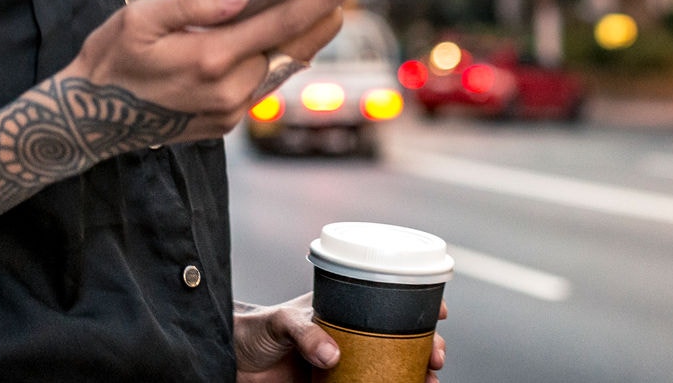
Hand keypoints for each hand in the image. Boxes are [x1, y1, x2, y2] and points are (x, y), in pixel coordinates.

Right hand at [63, 0, 365, 145]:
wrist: (85, 120)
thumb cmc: (111, 59)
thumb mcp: (141, 18)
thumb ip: (195, 3)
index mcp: (210, 60)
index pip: (281, 21)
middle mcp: (227, 92)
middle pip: (292, 47)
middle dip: (324, 15)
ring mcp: (227, 113)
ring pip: (281, 69)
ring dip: (305, 39)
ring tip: (327, 6)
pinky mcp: (222, 125)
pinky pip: (262, 87)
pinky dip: (278, 60)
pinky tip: (288, 39)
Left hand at [235, 294, 447, 382]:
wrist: (232, 362)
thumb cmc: (255, 330)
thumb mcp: (280, 322)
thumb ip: (305, 333)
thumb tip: (333, 355)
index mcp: (342, 308)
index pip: (387, 299)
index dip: (418, 303)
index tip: (439, 312)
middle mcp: (351, 334)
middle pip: (400, 338)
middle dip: (426, 345)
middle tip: (436, 357)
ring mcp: (347, 362)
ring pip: (392, 367)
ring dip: (415, 374)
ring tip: (429, 382)